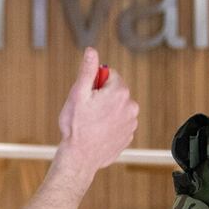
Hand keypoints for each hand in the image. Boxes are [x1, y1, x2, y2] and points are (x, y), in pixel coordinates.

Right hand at [57, 48, 138, 172]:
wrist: (80, 157)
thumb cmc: (76, 126)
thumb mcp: (78, 94)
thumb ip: (87, 70)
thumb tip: (92, 51)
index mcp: (119, 92)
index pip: (110, 74)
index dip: (95, 83)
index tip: (88, 95)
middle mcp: (131, 106)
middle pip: (115, 90)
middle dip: (102, 96)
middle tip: (88, 109)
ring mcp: (131, 122)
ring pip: (118, 106)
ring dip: (107, 110)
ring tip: (92, 122)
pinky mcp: (129, 134)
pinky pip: (120, 121)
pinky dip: (111, 124)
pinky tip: (98, 131)